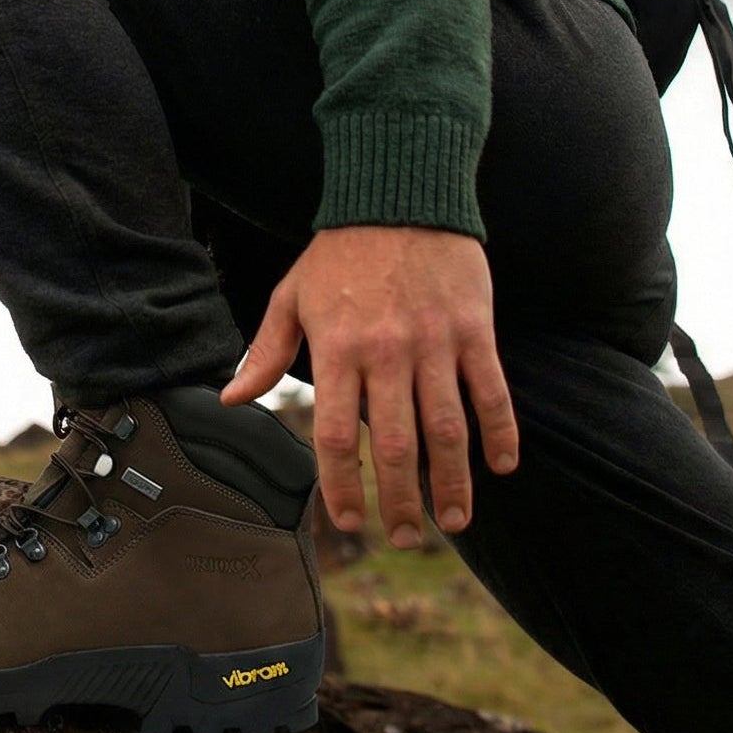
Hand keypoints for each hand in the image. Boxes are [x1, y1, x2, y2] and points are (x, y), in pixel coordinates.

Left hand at [220, 225, 516, 544]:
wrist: (398, 193)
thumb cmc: (340, 251)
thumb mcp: (292, 296)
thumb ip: (266, 352)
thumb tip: (230, 399)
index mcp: (337, 349)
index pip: (336, 436)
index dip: (341, 486)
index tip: (347, 521)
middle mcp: (386, 352)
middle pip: (394, 446)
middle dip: (401, 503)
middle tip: (407, 538)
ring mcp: (435, 342)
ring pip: (447, 429)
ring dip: (453, 482)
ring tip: (454, 521)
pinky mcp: (474, 328)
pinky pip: (491, 391)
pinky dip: (500, 432)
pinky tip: (502, 466)